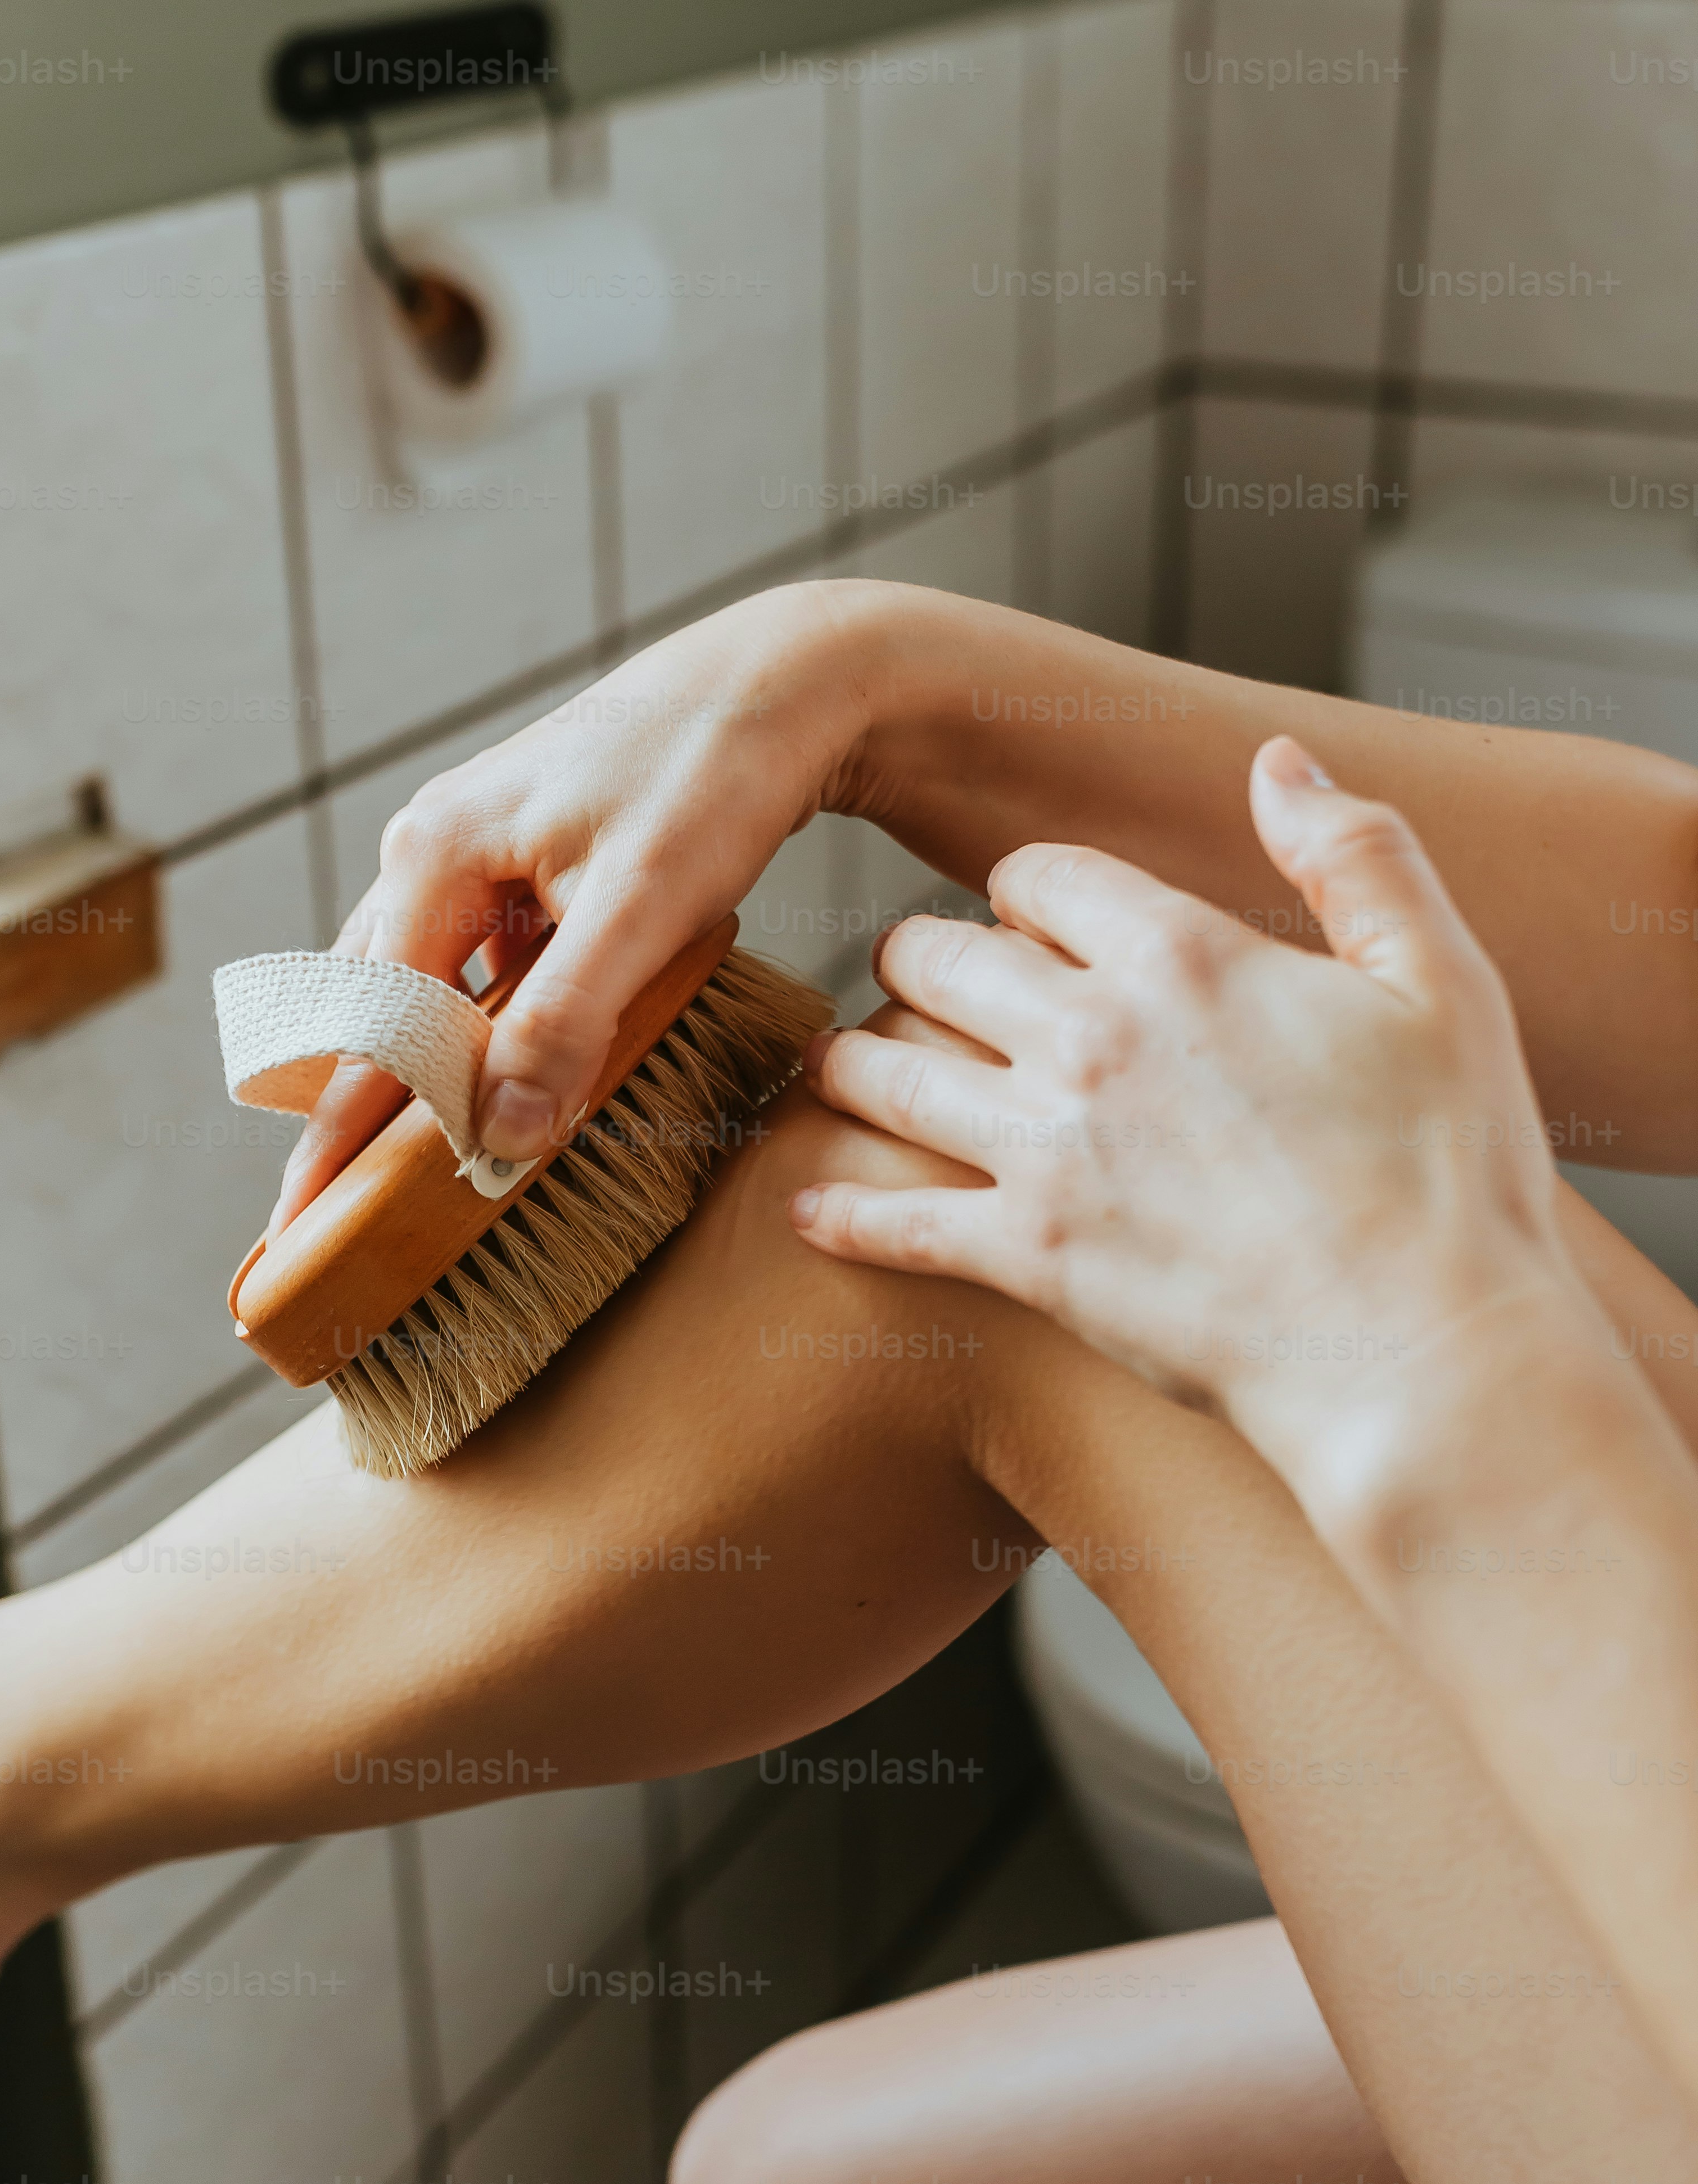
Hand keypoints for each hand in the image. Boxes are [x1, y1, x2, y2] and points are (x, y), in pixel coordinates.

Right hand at [267, 583, 875, 1232]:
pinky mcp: (520, 870)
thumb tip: (495, 1135)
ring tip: (388, 1179)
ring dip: (414, 1081)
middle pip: (367, 1014)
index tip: (293, 1230)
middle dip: (348, 1119)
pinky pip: (472, 974)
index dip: (329, 1140)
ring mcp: (471, 858)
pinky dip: (473, 1038)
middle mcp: (430, 852)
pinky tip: (493, 1088)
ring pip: (418, 993)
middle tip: (322, 1224)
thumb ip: (565, 1020)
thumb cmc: (712, 772)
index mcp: (433, 856)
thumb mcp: (643, 906)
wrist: (779, 681)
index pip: (362, 1031)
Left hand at [789, 737, 1594, 1514]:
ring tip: (831, 1063)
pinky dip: (840, 1215)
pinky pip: (895, 1223)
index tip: (1021, 911)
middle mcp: (1092, 1037)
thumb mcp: (1441, 981)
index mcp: (1184, 954)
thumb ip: (1356, 855)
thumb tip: (1280, 761)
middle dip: (913, 959)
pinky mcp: (1027, 1258)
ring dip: (847, 1062)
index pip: (1039, 874)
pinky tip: (803, 1210)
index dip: (1021, 887)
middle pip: (937, 959)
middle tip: (908, 978)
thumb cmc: (1449, 1177)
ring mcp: (1047, 1150)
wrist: (1420, 1352)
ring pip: (887, 1073)